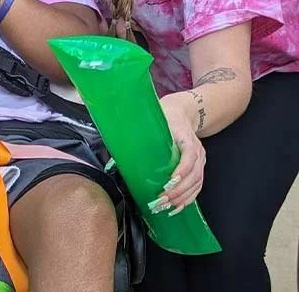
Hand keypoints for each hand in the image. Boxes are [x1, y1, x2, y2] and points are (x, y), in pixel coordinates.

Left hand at [148, 93, 205, 215]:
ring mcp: (201, 159)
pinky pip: (197, 186)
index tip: (170, 181)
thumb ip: (141, 135)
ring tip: (168, 207)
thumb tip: (118, 152)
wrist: (182, 112)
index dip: (181, 170)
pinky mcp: (199, 166)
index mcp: (186, 138)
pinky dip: (188, 198)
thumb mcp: (155, 121)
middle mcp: (197, 150)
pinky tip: (178, 206)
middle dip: (178, 191)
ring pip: (197, 183)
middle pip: (194, 175)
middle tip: (162, 200)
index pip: (189, 156)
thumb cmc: (165, 117)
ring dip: (183, 198)